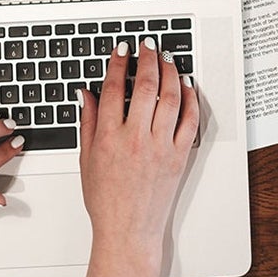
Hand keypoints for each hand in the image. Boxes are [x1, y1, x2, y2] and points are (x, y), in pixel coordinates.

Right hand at [79, 38, 199, 262]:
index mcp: (110, 138)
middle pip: (145, 87)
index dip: (118, 63)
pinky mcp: (180, 156)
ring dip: (170, 73)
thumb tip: (87, 93)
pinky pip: (190, 121)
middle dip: (147, 59)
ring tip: (167, 59)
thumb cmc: (106, 199)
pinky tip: (186, 86)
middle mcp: (136, 139)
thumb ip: (88, 122)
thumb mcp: (86, 159)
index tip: (122, 49)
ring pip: (170, 98)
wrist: (128, 230)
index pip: (114, 89)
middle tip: (148, 47)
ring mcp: (161, 147)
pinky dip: (190, 99)